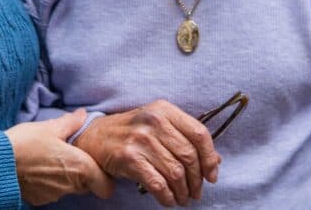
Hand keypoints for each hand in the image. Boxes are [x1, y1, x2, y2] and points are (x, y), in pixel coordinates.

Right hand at [6, 109, 114, 205]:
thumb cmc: (25, 143)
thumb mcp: (49, 127)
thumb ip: (70, 122)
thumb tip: (83, 114)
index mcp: (79, 166)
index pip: (106, 187)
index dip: (105, 178)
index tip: (98, 166)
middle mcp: (70, 185)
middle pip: (88, 186)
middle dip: (84, 174)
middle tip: (73, 156)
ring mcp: (54, 195)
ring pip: (70, 188)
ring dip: (66, 177)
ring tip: (52, 159)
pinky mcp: (40, 199)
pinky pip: (53, 191)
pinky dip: (50, 182)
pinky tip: (39, 168)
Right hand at [74, 100, 219, 206]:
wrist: (94, 137)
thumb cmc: (131, 132)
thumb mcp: (158, 126)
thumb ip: (185, 139)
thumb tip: (215, 162)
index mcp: (164, 110)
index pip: (199, 133)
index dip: (209, 158)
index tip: (212, 176)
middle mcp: (154, 121)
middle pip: (189, 156)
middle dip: (197, 180)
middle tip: (196, 193)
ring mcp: (140, 139)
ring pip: (175, 172)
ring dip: (183, 192)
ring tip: (183, 199)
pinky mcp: (129, 158)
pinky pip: (157, 183)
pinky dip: (167, 196)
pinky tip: (169, 200)